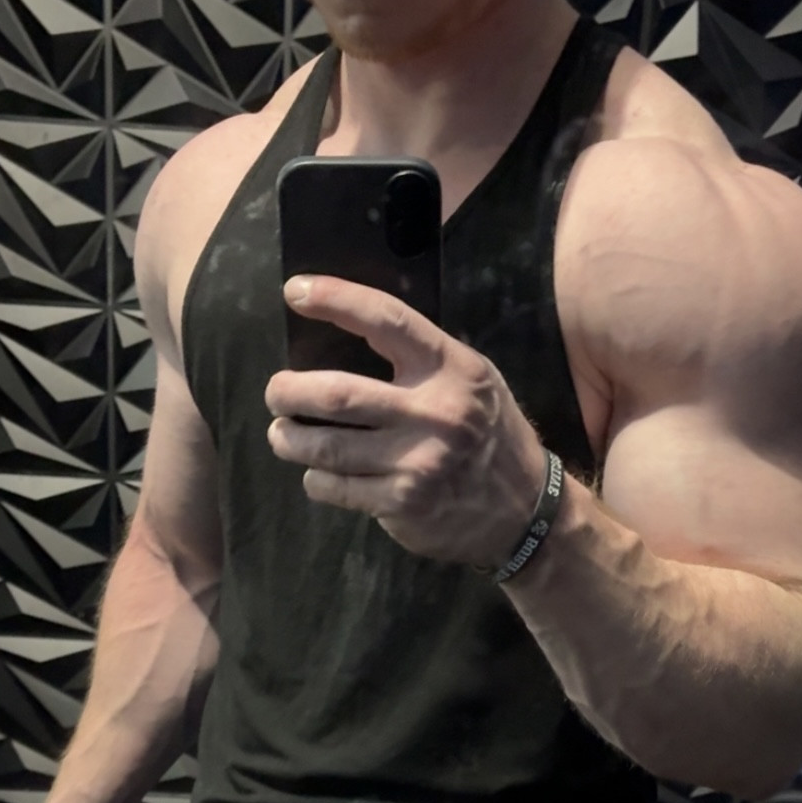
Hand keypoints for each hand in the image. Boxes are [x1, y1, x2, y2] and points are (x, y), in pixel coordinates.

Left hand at [266, 274, 548, 566]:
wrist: (523, 510)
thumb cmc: (488, 435)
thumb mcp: (473, 382)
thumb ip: (421, 360)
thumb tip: (344, 336)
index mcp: (451, 369)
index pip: (385, 321)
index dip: (336, 300)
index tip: (295, 292)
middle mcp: (435, 413)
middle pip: (337, 394)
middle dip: (289, 391)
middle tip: (277, 392)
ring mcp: (417, 462)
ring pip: (326, 447)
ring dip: (289, 438)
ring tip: (283, 433)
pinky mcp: (402, 504)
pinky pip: (335, 487)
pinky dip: (316, 479)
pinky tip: (319, 473)